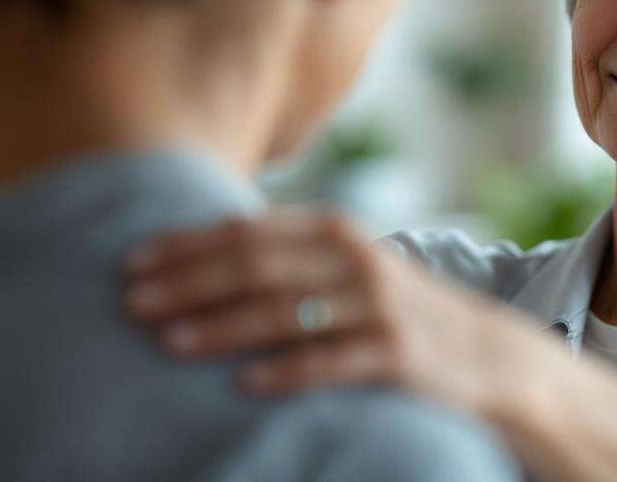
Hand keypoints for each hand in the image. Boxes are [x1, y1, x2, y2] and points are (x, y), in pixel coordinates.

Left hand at [122, 210, 541, 414]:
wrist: (486, 351)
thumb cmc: (394, 308)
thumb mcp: (347, 266)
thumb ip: (289, 254)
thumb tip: (199, 254)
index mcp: (334, 231)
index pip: (247, 231)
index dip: (186, 246)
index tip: (131, 264)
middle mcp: (353, 260)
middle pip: (256, 267)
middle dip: (188, 284)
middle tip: (132, 304)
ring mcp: (376, 306)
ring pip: (285, 313)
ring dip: (221, 327)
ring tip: (169, 342)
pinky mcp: (396, 354)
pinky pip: (331, 362)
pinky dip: (285, 371)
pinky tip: (244, 385)